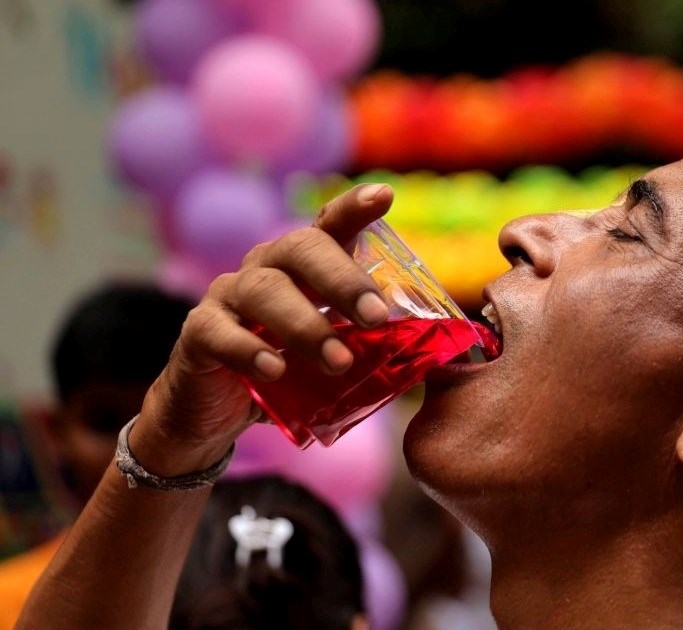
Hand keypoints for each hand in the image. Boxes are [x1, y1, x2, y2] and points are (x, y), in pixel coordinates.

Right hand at [132, 184, 393, 474]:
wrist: (217, 411)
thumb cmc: (289, 376)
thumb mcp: (335, 357)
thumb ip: (373, 349)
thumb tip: (437, 357)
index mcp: (305, 267)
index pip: (330, 226)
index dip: (354, 207)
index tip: (384, 196)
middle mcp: (267, 267)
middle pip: (301, 249)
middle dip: (342, 279)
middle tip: (376, 315)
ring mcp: (229, 296)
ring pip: (264, 290)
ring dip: (305, 325)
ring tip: (338, 361)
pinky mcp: (199, 333)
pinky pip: (220, 331)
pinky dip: (249, 349)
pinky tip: (274, 369)